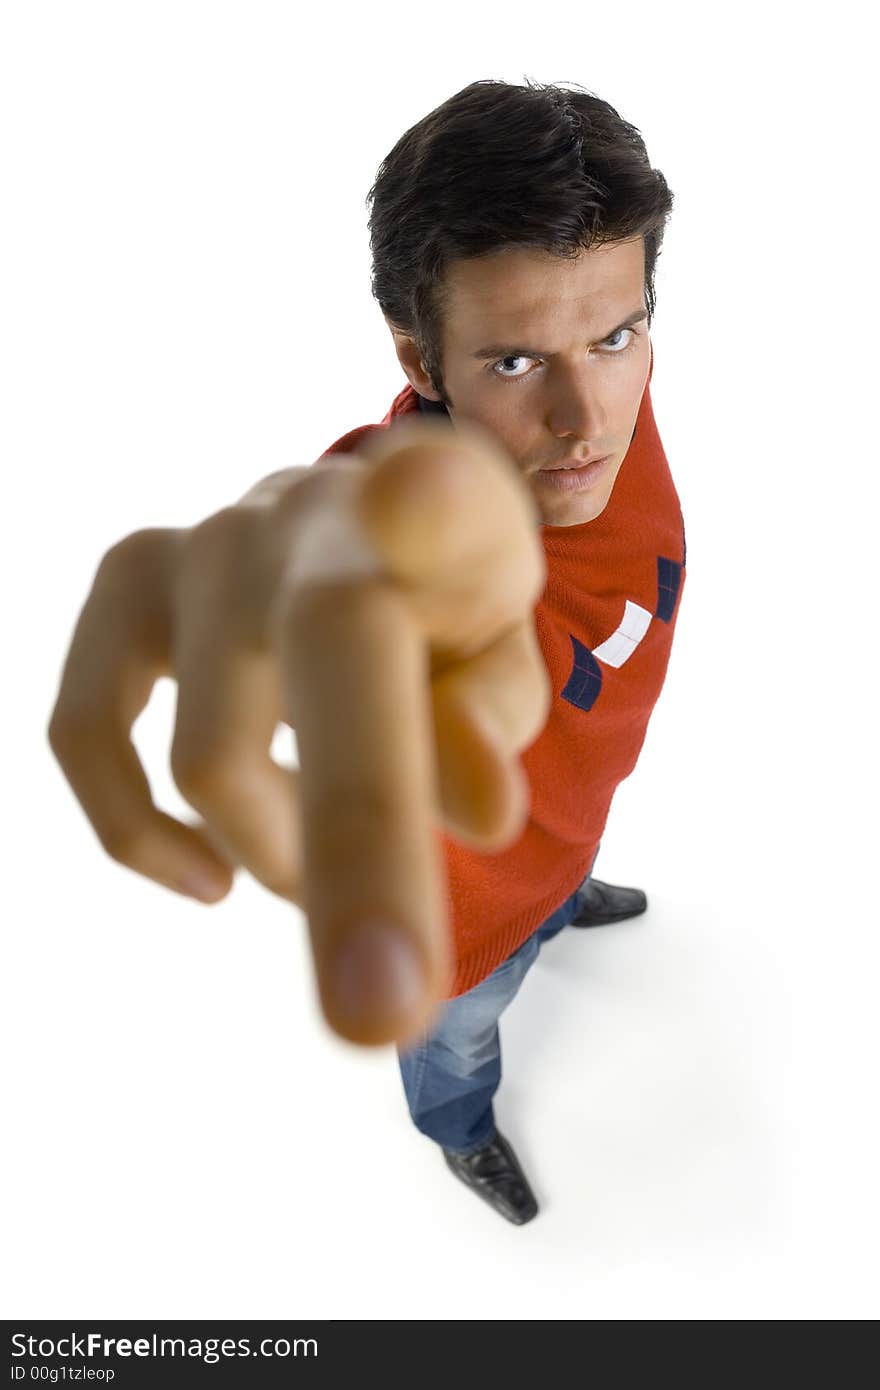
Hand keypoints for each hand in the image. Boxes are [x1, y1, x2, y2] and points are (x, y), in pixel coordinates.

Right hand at [47, 418, 550, 1047]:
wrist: (363, 529)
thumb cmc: (444, 615)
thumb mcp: (499, 663)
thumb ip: (492, 725)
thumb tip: (484, 815)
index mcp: (439, 515)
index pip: (446, 516)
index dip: (432, 519)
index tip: (452, 634)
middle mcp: (307, 515)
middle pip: (330, 687)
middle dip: (360, 854)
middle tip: (386, 1009)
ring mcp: (205, 540)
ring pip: (209, 757)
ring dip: (277, 853)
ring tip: (318, 867)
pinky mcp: (126, 577)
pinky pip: (84, 727)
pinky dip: (139, 830)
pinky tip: (208, 877)